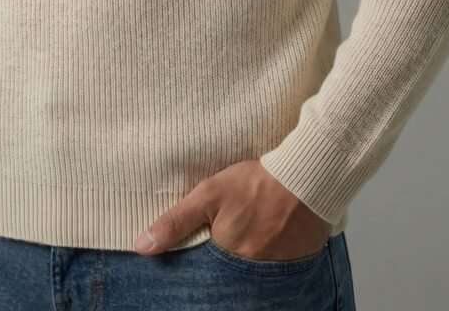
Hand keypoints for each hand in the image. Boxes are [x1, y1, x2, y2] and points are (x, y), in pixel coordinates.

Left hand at [133, 159, 331, 259]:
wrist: (307, 176)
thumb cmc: (256, 182)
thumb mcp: (209, 195)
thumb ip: (175, 222)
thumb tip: (141, 247)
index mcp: (227, 256)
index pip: (205, 272)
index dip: (203, 257)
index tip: (205, 243)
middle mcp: (252, 270)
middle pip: (230, 271)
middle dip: (226, 257)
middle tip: (233, 231)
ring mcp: (277, 269)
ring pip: (253, 269)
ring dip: (249, 253)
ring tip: (251, 231)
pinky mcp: (297, 262)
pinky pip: (278, 266)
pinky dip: (272, 253)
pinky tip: (270, 234)